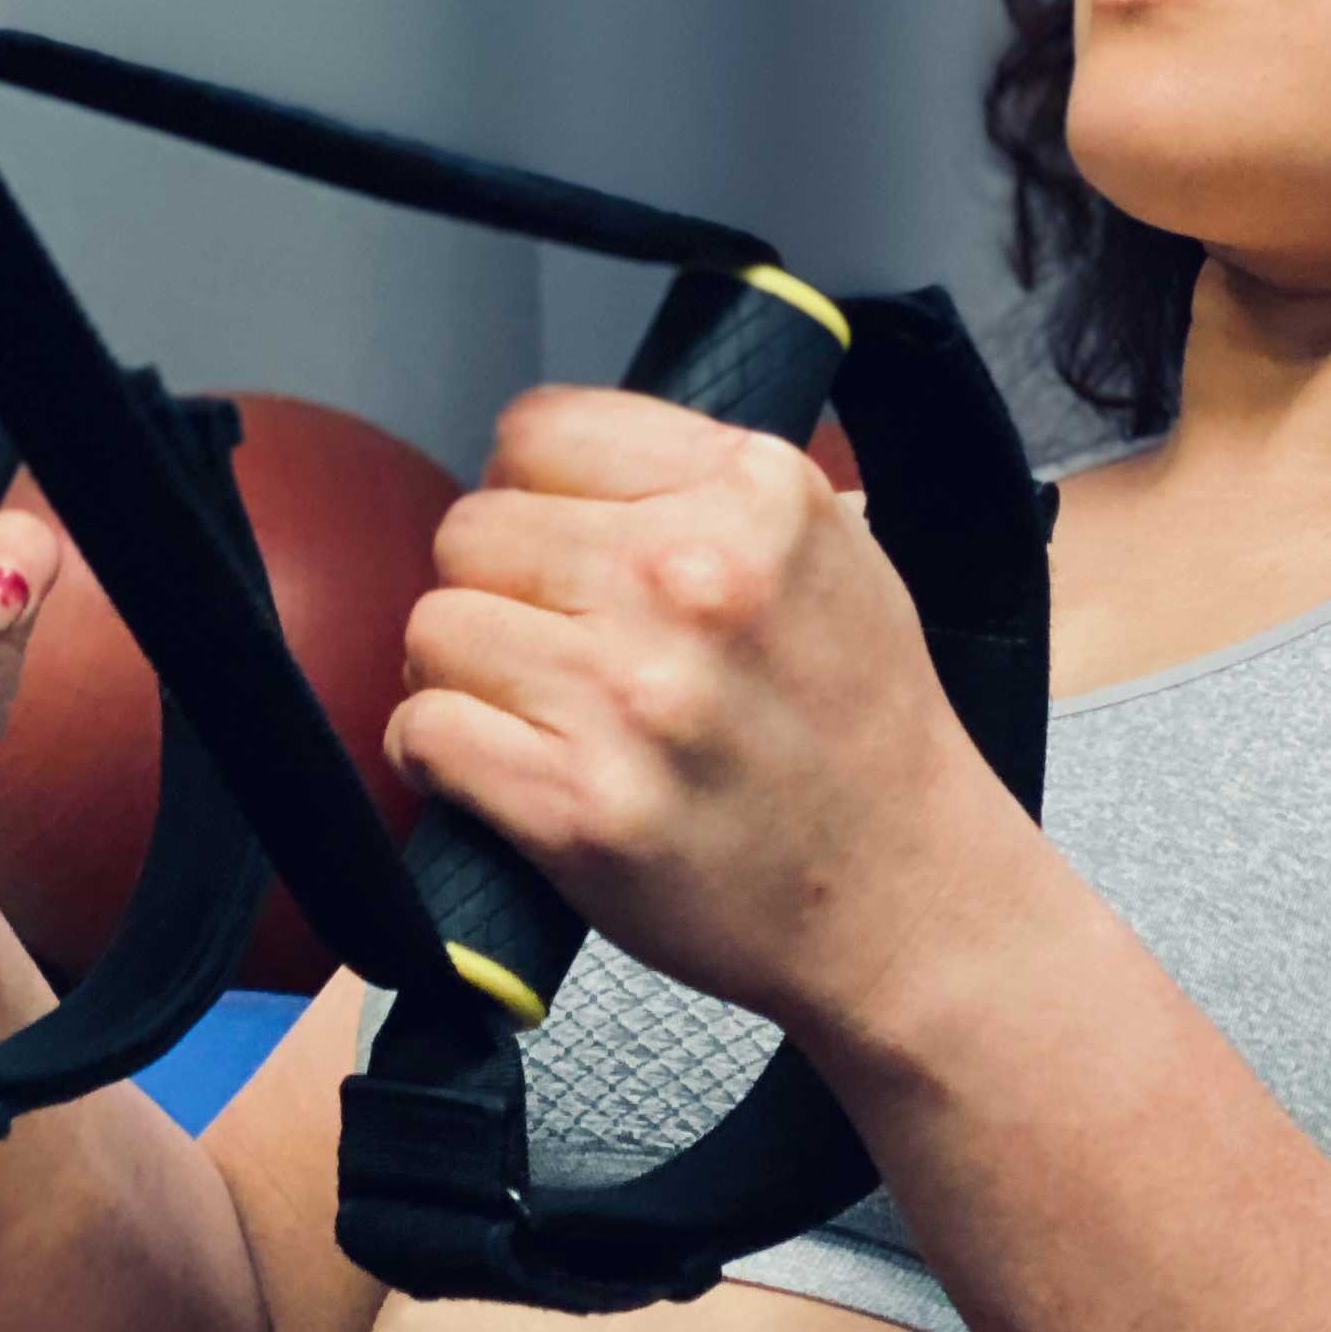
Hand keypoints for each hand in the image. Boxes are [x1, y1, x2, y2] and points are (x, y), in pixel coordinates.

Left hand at [383, 387, 1018, 1035]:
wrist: (905, 900)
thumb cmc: (861, 734)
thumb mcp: (832, 551)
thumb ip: (703, 488)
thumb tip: (556, 465)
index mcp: (756, 494)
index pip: (536, 432)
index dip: (535, 496)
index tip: (563, 548)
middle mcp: (691, 577)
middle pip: (473, 529)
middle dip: (500, 589)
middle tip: (557, 645)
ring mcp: (631, 693)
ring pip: (437, 626)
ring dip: (468, 674)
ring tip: (537, 711)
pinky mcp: (577, 803)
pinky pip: (425, 730)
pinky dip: (438, 755)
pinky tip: (502, 768)